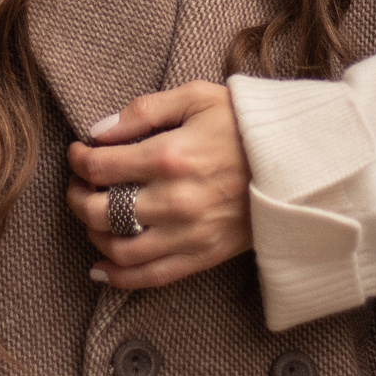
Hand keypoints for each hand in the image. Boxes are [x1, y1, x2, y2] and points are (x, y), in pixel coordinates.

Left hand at [64, 81, 252, 290]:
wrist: (297, 162)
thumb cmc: (245, 125)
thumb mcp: (197, 97)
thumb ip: (144, 110)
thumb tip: (99, 131)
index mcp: (170, 155)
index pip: (100, 167)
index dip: (79, 160)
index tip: (78, 153)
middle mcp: (174, 200)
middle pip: (100, 210)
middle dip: (77, 197)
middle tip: (78, 185)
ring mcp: (188, 234)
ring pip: (118, 248)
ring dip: (92, 235)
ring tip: (91, 217)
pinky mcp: (202, 256)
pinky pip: (149, 277)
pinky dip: (118, 277)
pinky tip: (100, 268)